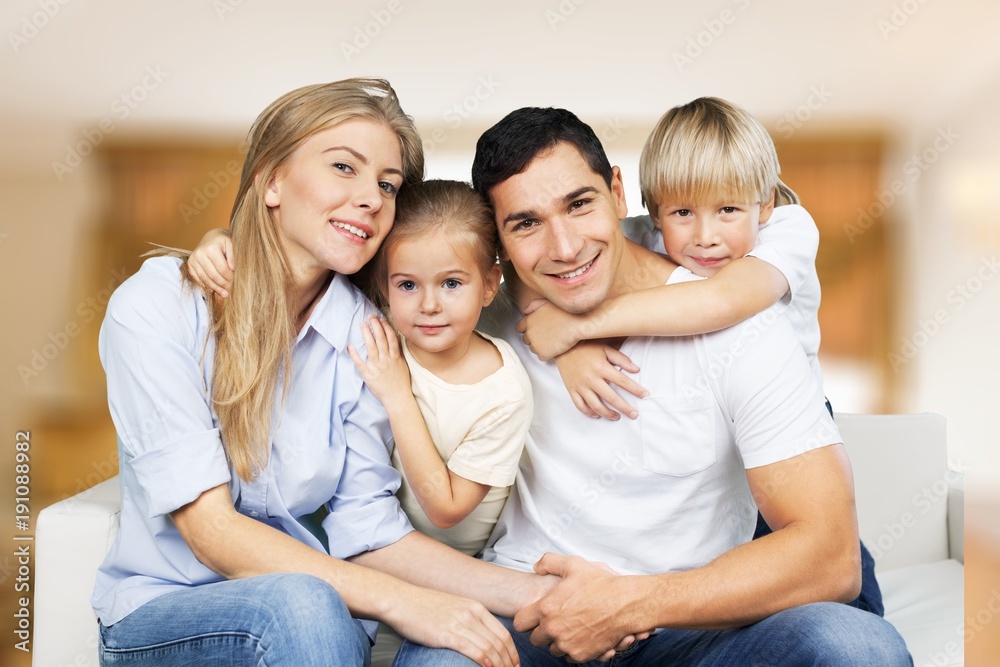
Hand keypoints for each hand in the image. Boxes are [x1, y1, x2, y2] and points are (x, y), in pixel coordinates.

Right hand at [187, 229, 233, 296]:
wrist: (211, 237)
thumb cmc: (223, 241)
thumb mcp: (231, 244)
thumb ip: (233, 256)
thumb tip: (232, 268)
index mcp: (211, 248)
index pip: (222, 269)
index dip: (230, 278)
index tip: (236, 283)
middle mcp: (199, 254)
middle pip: (213, 275)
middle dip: (223, 285)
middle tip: (230, 291)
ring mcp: (193, 260)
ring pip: (205, 279)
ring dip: (215, 288)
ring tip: (224, 294)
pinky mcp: (190, 265)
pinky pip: (198, 278)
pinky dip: (206, 286)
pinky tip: (214, 290)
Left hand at [347, 315, 412, 404]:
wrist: (398, 398)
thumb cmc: (401, 382)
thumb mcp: (403, 365)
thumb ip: (398, 353)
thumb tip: (395, 340)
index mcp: (395, 357)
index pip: (390, 338)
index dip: (386, 326)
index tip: (381, 318)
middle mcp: (386, 359)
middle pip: (380, 339)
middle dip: (376, 326)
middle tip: (370, 316)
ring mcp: (377, 367)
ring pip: (371, 347)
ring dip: (367, 334)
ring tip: (362, 324)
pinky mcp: (369, 375)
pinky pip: (360, 363)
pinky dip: (355, 355)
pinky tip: (350, 346)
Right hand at [388, 587, 520, 666]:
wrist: (401, 600)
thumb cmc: (423, 606)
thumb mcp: (453, 607)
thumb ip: (468, 619)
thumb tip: (479, 637)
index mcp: (475, 607)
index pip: (502, 632)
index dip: (512, 651)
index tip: (515, 663)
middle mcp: (471, 613)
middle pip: (499, 642)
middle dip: (509, 661)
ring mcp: (460, 623)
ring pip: (490, 648)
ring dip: (500, 664)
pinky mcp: (447, 634)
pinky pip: (473, 650)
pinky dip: (485, 661)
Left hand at [514, 553, 650, 662]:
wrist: (626, 604)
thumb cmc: (600, 584)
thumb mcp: (573, 564)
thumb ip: (549, 562)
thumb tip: (536, 567)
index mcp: (546, 609)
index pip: (520, 623)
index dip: (526, 618)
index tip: (534, 615)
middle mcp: (553, 630)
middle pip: (535, 640)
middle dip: (542, 631)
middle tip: (555, 621)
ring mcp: (567, 644)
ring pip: (552, 649)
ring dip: (557, 641)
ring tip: (570, 627)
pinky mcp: (581, 655)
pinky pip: (569, 656)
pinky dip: (573, 648)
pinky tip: (582, 634)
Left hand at [515, 300, 582, 360]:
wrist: (577, 324)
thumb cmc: (564, 311)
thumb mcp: (546, 302)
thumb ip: (533, 305)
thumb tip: (525, 312)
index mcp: (528, 321)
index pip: (519, 328)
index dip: (527, 329)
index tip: (535, 329)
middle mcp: (529, 334)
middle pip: (526, 340)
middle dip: (534, 338)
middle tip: (546, 335)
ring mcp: (536, 345)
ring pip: (534, 349)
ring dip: (540, 346)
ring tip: (552, 341)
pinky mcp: (544, 354)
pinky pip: (542, 357)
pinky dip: (547, 354)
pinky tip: (555, 348)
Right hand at [553, 342, 647, 419]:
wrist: (563, 347)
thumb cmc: (586, 347)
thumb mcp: (605, 349)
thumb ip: (621, 359)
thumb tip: (636, 369)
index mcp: (602, 367)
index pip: (623, 381)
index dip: (635, 389)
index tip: (645, 395)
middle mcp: (591, 379)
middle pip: (611, 398)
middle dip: (625, 408)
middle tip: (634, 414)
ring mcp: (581, 386)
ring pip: (596, 406)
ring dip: (608, 414)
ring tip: (617, 417)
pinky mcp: (572, 390)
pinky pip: (580, 406)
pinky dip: (589, 413)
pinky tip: (598, 415)